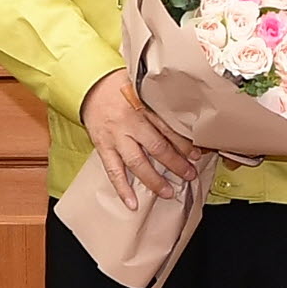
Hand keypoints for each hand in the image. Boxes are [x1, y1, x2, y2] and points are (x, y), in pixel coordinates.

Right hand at [81, 69, 200, 211]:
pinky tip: (132, 203)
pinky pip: (113, 171)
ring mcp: (115, 137)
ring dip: (154, 180)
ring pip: (137, 162)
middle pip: (157, 146)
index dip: (184, 143)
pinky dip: (122, 189)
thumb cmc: (119, 85)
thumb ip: (161, 99)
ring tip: (168, 192)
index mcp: (143, 104)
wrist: (89, 84)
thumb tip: (186, 114)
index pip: (168, 127)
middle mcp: (130, 122)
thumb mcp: (143, 85)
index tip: (197, 153)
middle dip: (175, 164)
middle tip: (189, 175)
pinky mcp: (103, 147)